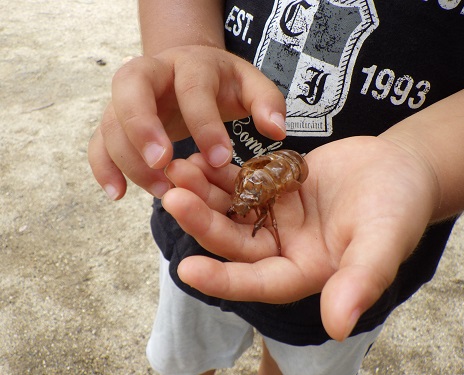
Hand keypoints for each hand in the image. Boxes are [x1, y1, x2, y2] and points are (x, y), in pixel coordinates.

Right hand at [88, 45, 286, 198]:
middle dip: (144, 127)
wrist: (187, 71)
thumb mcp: (249, 84)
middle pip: (132, 89)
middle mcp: (151, 74)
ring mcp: (127, 97)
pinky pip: (98, 141)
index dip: (204, 124)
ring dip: (130, 158)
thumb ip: (266, 101)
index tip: (220, 160)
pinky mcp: (115, 119)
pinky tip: (117, 194)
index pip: (192, 88)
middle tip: (163, 164)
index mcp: (190, 64)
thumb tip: (276, 130)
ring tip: (161, 190)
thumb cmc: (221, 83)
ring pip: (112, 121)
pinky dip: (102, 167)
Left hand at [161, 136, 439, 340]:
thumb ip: (362, 279)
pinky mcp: (275, 190)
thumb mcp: (385, 240)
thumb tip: (338, 326)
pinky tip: (198, 157)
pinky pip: (242, 182)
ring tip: (177, 170)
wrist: (401, 168)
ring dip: (204, 193)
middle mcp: (285, 250)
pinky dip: (220, 172)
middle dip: (204, 222)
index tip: (186, 270)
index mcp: (306, 273)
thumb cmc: (400, 207)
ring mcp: (278, 219)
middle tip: (172, 198)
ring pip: (233, 210)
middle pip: (236, 242)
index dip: (224, 280)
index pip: (259, 283)